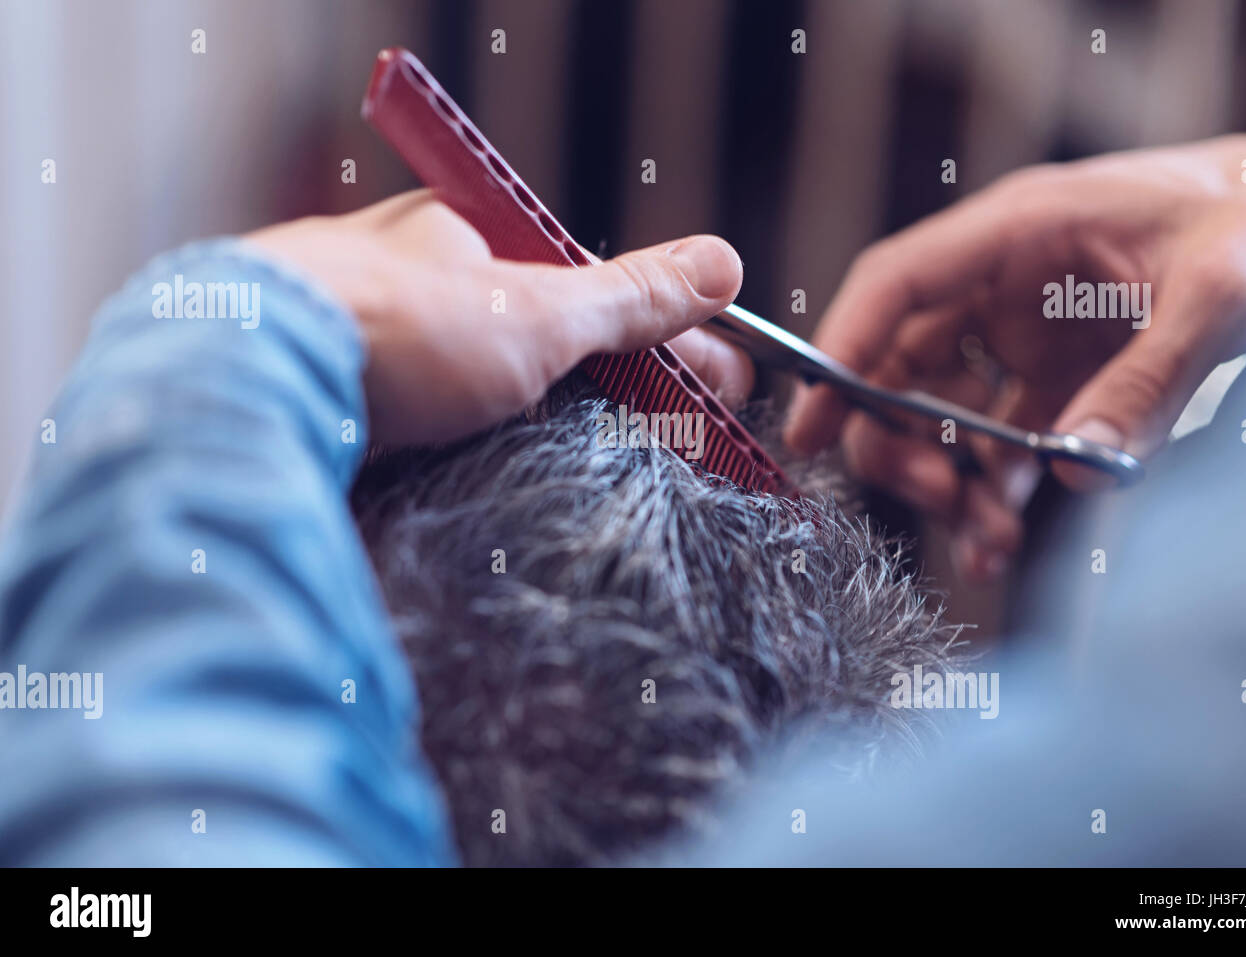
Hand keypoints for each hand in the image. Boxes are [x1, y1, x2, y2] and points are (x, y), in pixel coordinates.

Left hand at [246, 190, 746, 442]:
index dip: (671, 341)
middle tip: (696, 444)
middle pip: (552, 346)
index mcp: (467, 242)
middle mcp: (422, 291)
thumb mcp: (538, 310)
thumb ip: (631, 296)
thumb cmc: (392, 326)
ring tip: (632, 478)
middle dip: (629, 393)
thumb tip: (721, 263)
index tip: (726, 389)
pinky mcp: (352, 420)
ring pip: (499, 397)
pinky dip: (497, 461)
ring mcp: (383, 357)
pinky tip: (527, 491)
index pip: (597, 291)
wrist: (245, 385)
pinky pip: (447, 440)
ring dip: (567, 433)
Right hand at [785, 129, 1245, 582]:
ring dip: (947, 480)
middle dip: (897, 439)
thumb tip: (1074, 470)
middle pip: (900, 362)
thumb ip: (1151, 378)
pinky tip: (999, 538)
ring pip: (940, 413)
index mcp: (1021, 232)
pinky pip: (998, 441)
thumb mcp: (1225, 288)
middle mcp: (1005, 283)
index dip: (841, 349)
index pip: (897, 284)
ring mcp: (1025, 334)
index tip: (809, 422)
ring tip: (989, 539)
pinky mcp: (1055, 377)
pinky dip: (990, 491)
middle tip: (939, 497)